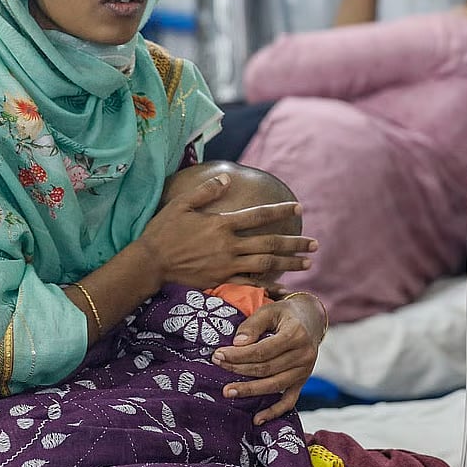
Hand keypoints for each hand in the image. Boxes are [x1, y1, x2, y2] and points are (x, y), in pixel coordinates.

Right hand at [137, 173, 317, 289]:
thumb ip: (206, 191)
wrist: (150, 263)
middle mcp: (228, 244)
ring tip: (307, 264)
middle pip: (269, 242)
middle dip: (295, 243)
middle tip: (315, 244)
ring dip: (289, 264)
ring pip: (265, 263)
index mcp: (220, 223)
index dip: (280, 211)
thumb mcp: (181, 204)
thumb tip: (227, 178)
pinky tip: (283, 287)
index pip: (258, 215)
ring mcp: (226, 264)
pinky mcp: (220, 280)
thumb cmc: (162, 231)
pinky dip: (268, 285)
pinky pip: (250, 283)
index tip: (298, 208)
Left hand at [212, 293, 323, 424]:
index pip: (262, 350)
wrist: (311, 320)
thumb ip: (252, 325)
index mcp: (295, 335)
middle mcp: (303, 355)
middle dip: (238, 369)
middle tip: (217, 364)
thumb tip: (237, 344)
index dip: (238, 355)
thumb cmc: (285, 314)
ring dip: (249, 390)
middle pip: (266, 368)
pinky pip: (289, 401)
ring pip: (274, 385)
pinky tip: (256, 420)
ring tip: (227, 391)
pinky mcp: (302, 382)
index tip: (219, 354)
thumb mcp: (269, 311)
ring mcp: (304, 371)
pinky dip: (274, 412)